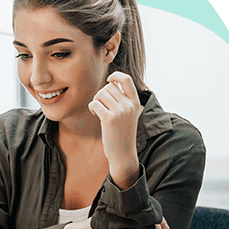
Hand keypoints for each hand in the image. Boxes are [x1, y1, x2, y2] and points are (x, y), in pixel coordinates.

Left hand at [88, 72, 142, 186]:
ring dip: (96, 101)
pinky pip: (95, 103)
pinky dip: (92, 107)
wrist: (123, 153)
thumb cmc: (122, 132)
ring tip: (99, 111)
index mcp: (135, 102)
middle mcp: (129, 105)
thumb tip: (111, 82)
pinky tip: (95, 114)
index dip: (116, 75)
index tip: (109, 79)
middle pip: (108, 87)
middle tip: (101, 105)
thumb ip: (123, 99)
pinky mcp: (110, 119)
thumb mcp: (128, 113)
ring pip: (100, 94)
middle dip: (101, 94)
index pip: (127, 79)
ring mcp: (120, 112)